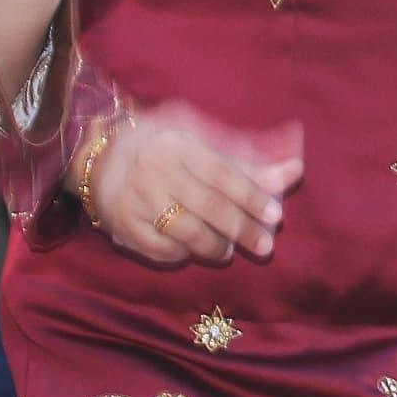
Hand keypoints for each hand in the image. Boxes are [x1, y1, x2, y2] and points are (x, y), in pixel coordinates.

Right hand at [82, 102, 303, 265]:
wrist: (101, 156)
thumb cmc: (166, 147)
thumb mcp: (203, 141)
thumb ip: (248, 159)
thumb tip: (295, 170)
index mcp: (178, 143)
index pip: (222, 174)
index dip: (252, 196)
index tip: (276, 216)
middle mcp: (154, 170)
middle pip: (207, 207)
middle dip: (241, 229)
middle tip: (265, 246)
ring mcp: (136, 200)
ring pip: (185, 233)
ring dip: (214, 246)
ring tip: (229, 250)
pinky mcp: (122, 226)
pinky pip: (161, 250)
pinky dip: (182, 255)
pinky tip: (193, 251)